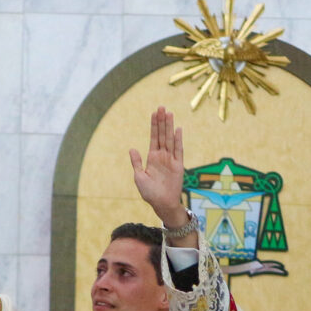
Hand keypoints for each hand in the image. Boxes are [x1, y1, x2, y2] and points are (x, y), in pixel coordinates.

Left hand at [129, 108, 188, 226]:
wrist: (162, 204)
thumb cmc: (149, 193)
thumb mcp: (139, 177)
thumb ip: (137, 162)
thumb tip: (132, 148)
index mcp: (152, 158)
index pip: (153, 138)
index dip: (154, 126)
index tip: (154, 113)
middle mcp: (162, 156)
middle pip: (162, 135)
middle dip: (161, 122)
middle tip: (161, 107)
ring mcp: (171, 160)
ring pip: (170, 139)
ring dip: (169, 126)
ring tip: (168, 113)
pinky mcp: (178, 166)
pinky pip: (178, 150)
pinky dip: (178, 140)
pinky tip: (177, 129)